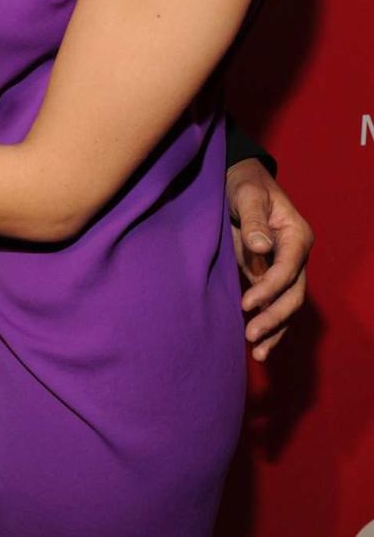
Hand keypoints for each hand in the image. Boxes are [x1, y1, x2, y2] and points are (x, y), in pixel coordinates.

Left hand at [226, 158, 313, 362]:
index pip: (289, 268)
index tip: (247, 304)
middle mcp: (296, 256)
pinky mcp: (268, 277)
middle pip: (293, 293)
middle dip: (274, 317)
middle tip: (251, 336)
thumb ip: (254, 221)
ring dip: (274, 330)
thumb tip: (261, 247)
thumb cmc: (245, 185)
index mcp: (297, 235)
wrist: (239, 183)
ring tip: (257, 353)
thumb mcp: (248, 195)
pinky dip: (268, 326)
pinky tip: (257, 348)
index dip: (270, 288)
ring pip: (286, 306)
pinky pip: (273, 306)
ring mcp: (284, 269)